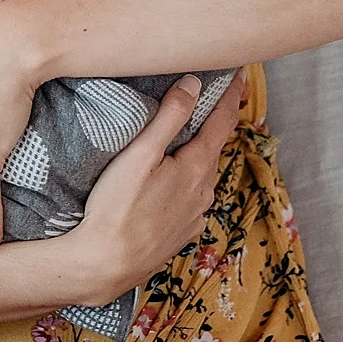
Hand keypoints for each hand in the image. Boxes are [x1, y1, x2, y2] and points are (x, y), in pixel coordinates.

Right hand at [68, 69, 245, 304]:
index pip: (223, 122)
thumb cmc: (116, 207)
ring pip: (203, 175)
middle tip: (211, 100)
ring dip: (200, 155)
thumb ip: (169, 117)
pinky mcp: (181, 234)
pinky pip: (192, 199)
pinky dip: (189, 182)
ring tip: (187, 139)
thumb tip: (194, 84)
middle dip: (214, 124)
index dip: (231, 95)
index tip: (238, 75)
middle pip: (214, 148)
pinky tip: (173, 182)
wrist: (104, 266)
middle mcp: (204, 192)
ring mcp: (194, 216)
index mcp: (197, 168)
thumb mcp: (140, 154)